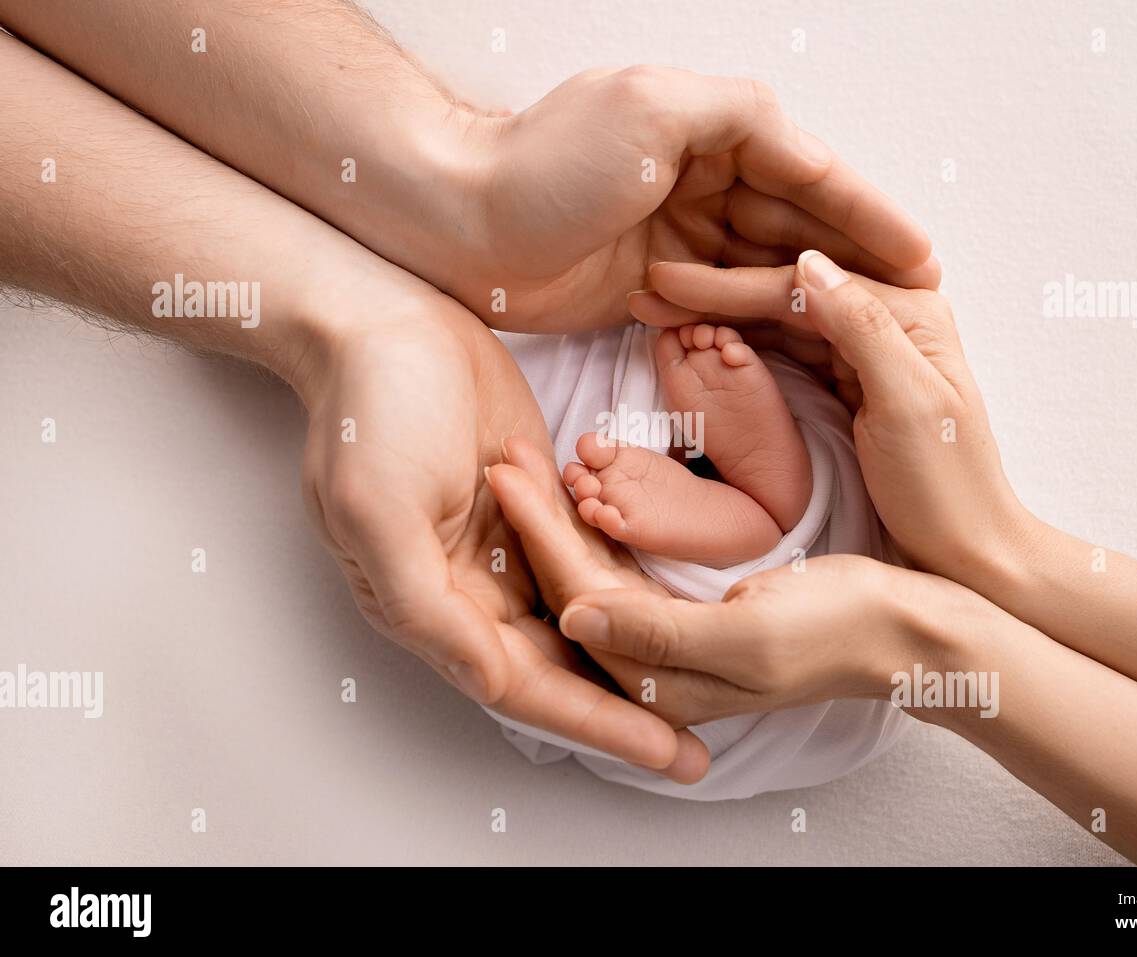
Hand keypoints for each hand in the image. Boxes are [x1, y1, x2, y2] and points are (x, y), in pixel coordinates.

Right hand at [291, 286, 707, 780]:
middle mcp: (470, 589)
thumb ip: (427, 608)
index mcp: (430, 603)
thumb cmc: (373, 406)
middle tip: (695, 754)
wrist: (387, 318)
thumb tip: (487, 683)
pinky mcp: (535, 502)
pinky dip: (626, 593)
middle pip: (560, 666)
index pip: (523, 684)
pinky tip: (673, 615)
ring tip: (697, 696)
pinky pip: (588, 561)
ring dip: (631, 659)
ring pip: (580, 621)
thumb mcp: (377, 510)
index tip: (664, 753)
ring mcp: (505, 545)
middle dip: (625, 709)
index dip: (595, 722)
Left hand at [439, 66, 939, 331]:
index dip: (870, 217)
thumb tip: (803, 144)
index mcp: (714, 129)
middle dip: (856, 261)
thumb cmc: (548, 163)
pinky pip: (722, 306)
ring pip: (765, 268)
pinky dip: (757, 322)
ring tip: (875, 331)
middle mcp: (704, 179)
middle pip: (799, 224)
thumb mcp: (654, 110)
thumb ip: (740, 116)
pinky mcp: (654, 287)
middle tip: (918, 304)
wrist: (461, 224)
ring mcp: (680, 236)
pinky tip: (801, 343)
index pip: (812, 176)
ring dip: (816, 296)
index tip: (922, 256)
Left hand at [484, 436, 965, 725]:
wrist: (900, 629)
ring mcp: (666, 638)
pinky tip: (579, 487)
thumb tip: (572, 619)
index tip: (506, 471)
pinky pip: (622, 565)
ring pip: (594, 570)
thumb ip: (658, 633)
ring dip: (560, 517)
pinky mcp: (684, 609)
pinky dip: (597, 524)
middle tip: (504, 454)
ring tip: (528, 460)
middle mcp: (651, 668)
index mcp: (659, 684)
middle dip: (537, 519)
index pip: (577, 598)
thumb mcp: (748, 634)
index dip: (539, 532)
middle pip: (575, 582)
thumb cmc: (835, 632)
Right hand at [626, 253, 1032, 584]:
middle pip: (786, 296)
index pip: (802, 286)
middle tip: (647, 291)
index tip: (664, 282)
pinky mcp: (851, 385)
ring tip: (660, 313)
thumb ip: (863, 327)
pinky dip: (742, 348)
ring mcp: (867, 353)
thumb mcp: (907, 404)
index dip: (727, 284)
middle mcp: (890, 320)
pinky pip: (787, 354)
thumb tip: (808, 261)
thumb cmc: (946, 488)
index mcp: (910, 312)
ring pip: (780, 322)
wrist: (969, 553)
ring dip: (720, 317)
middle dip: (713, 293)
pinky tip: (703, 343)